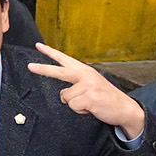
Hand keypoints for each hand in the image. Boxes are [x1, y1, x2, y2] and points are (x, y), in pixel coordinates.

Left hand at [26, 44, 142, 130]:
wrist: (125, 109)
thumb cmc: (106, 98)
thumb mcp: (91, 86)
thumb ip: (76, 85)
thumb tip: (62, 94)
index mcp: (85, 71)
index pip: (65, 59)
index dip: (50, 52)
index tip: (38, 45)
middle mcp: (86, 75)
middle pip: (59, 72)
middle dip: (43, 69)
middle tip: (30, 67)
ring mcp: (88, 85)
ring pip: (66, 97)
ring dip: (75, 104)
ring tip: (89, 103)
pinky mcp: (90, 97)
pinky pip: (73, 105)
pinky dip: (80, 110)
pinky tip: (91, 108)